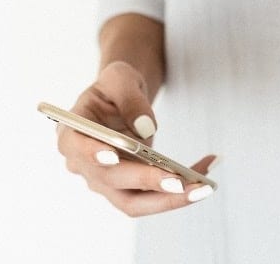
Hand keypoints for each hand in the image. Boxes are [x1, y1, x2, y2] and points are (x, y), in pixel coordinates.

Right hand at [56, 61, 216, 216]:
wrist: (122, 98)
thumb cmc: (115, 86)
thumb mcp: (120, 77)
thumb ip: (130, 98)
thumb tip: (147, 128)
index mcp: (72, 134)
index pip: (76, 148)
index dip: (92, 154)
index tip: (113, 155)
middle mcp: (84, 166)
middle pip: (112, 182)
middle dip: (147, 182)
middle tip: (181, 181)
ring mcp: (106, 182)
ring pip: (135, 202)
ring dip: (169, 199)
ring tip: (203, 187)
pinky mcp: (130, 188)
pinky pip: (155, 195)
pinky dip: (182, 188)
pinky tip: (207, 168)